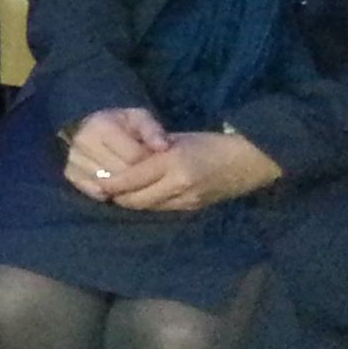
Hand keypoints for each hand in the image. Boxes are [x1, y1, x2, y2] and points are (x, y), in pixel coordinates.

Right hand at [59, 106, 172, 203]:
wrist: (93, 128)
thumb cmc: (121, 125)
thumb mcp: (140, 120)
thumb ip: (153, 131)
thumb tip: (163, 147)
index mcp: (101, 125)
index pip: (133, 157)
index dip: (149, 161)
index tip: (154, 159)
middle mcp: (82, 142)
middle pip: (120, 173)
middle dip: (137, 175)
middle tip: (145, 171)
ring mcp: (73, 158)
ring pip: (107, 185)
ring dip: (123, 186)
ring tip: (132, 177)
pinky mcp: (69, 173)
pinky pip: (93, 191)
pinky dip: (108, 192)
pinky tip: (116, 185)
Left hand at [100, 128, 281, 212]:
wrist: (250, 161)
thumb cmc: (212, 142)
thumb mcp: (180, 139)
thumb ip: (153, 150)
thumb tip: (126, 159)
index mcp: (173, 162)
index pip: (133, 177)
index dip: (112, 182)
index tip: (96, 180)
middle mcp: (179, 184)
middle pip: (136, 198)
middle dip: (116, 196)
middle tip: (102, 189)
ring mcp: (187, 200)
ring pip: (147, 207)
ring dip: (130, 202)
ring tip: (116, 194)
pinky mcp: (193, 208)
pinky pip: (162, 209)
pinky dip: (148, 204)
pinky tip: (140, 196)